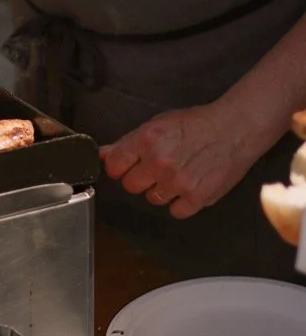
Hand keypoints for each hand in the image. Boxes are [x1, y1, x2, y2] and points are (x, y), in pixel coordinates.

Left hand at [99, 100, 261, 218]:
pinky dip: (180, 202)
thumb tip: (102, 154)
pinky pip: (175, 211)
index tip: (126, 165)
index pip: (114, 166)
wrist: (233, 129)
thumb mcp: (157, 124)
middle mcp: (160, 162)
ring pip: (152, 199)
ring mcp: (179, 183)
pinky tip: (188, 185)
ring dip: (160, 189)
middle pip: (130, 186)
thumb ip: (127, 142)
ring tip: (176, 172)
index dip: (118, 166)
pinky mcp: (197, 198)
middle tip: (154, 168)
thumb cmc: (195, 124)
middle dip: (139, 178)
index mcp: (147, 140)